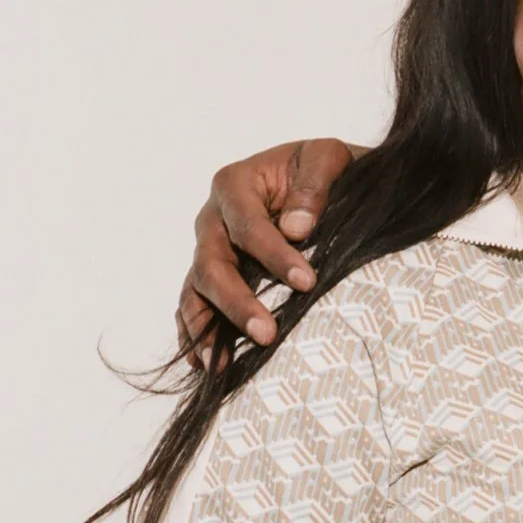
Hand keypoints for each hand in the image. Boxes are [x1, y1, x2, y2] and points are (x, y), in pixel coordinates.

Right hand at [178, 138, 358, 359]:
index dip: (274, 256)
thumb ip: (314, 184)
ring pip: (196, 289)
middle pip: (213, 263)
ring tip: (221, 363)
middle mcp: (213, 218)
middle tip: (267, 334)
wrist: (324, 180)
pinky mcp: (212, 275)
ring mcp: (209, 249)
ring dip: (207, 327)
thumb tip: (296, 228)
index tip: (307, 283)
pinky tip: (207, 365)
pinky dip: (196, 333)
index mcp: (235, 184)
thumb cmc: (325, 169)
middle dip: (237, 302)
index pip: (248, 225)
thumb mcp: (328, 158)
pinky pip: (194, 304)